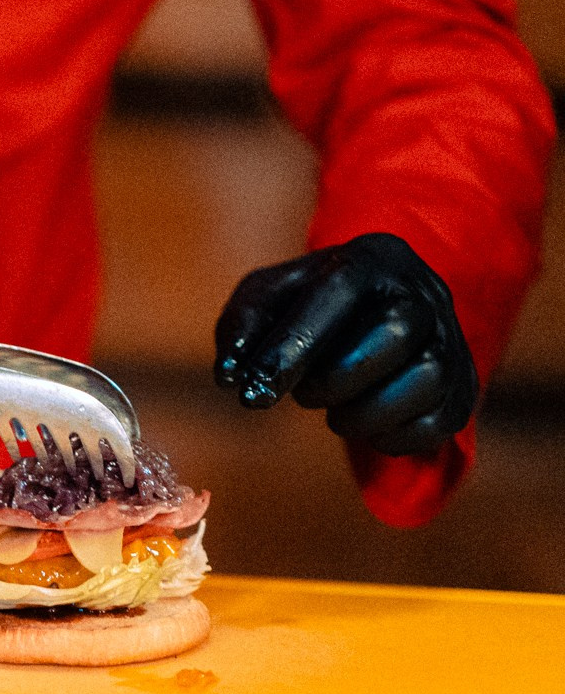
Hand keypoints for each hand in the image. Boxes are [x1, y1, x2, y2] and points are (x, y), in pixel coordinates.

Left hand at [214, 233, 477, 456]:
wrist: (378, 314)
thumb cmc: (312, 306)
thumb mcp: (268, 298)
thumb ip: (242, 327)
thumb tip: (231, 375)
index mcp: (372, 258)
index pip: (339, 289)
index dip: (295, 344)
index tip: (255, 391)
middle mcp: (423, 292)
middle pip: (394, 332)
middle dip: (334, 378)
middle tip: (303, 394)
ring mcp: (451, 340)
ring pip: (426, 378)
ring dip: (362, 412)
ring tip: (334, 409)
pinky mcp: (462, 388)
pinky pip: (438, 422)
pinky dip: (390, 435)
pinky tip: (365, 422)